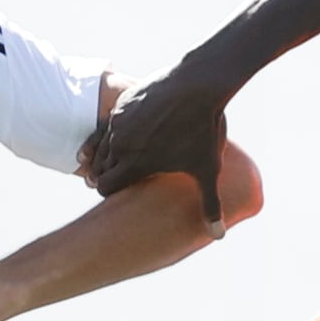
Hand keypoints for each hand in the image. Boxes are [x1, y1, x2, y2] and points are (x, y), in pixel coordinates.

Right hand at [82, 68, 231, 233]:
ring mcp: (119, 120)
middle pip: (101, 167)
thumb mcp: (208, 170)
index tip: (121, 193)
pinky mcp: (123, 102)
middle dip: (108, 174)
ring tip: (120, 159)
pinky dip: (114, 132)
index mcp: (134, 163)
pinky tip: (127, 135)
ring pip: (103, 145)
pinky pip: (109, 123)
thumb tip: (218, 236)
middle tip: (116, 179)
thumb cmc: (204, 130)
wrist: (198, 84)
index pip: (105, 187)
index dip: (111, 193)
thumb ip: (210, 205)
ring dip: (109, 153)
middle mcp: (121, 143)